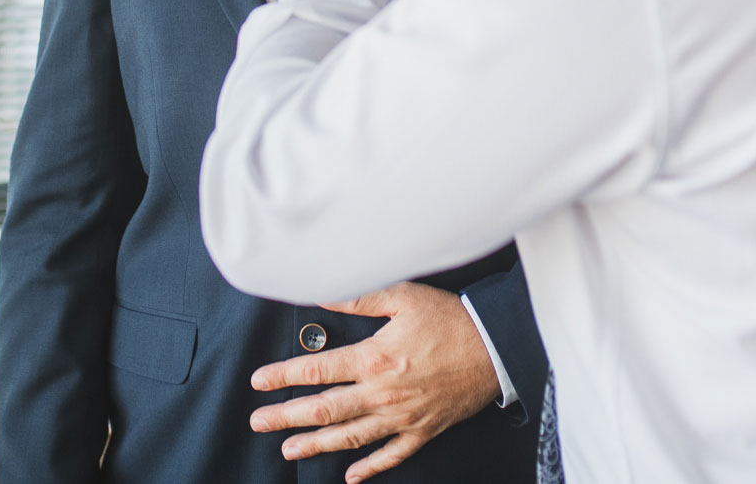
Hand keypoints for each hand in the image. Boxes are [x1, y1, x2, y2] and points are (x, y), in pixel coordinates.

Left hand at [247, 282, 500, 482]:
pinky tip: (350, 476)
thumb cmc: (450, 318)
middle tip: (258, 422)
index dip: (283, 377)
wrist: (496, 348)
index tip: (259, 382)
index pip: (316, 371)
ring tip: (289, 449)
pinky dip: (369, 468)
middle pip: (324, 409)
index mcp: (374, 359)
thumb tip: (320, 291)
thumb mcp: (403, 296)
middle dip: (286, 417)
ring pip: (350, 437)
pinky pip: (391, 455)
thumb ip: (358, 296)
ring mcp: (402, 417)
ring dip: (316, 445)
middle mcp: (382, 393)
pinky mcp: (423, 431)